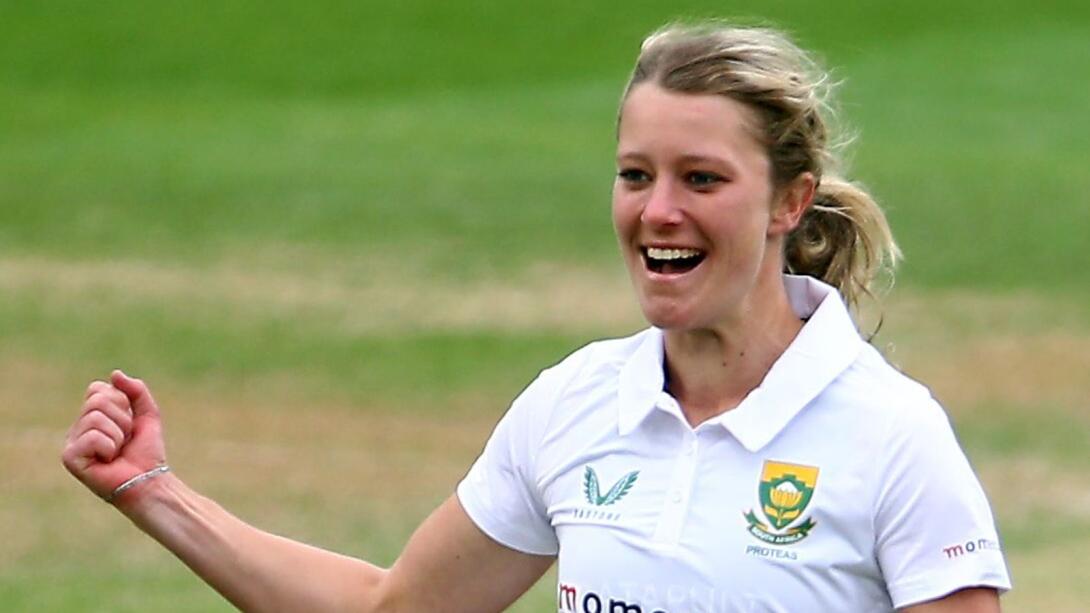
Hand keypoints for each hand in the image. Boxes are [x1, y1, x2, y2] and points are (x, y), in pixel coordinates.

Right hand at [62, 370, 166, 502]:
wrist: (148, 480)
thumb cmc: (146, 451)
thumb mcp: (147, 414)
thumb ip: (136, 391)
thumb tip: (114, 374)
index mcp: (91, 416)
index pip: (97, 389)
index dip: (121, 402)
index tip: (129, 422)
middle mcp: (77, 428)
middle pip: (97, 401)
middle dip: (122, 419)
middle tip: (125, 439)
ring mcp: (71, 443)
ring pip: (96, 417)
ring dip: (118, 434)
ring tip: (118, 451)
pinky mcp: (70, 458)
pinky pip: (93, 436)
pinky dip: (109, 447)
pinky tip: (108, 461)